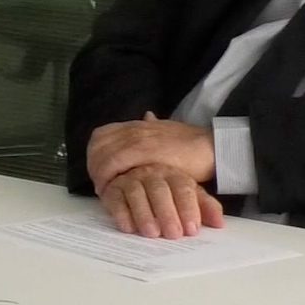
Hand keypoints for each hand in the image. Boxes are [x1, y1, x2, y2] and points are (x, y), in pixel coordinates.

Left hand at [87, 112, 215, 189]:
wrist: (211, 146)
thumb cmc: (191, 144)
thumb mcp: (168, 130)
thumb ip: (154, 125)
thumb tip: (148, 115)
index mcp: (137, 125)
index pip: (101, 135)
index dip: (95, 154)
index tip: (99, 171)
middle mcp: (133, 129)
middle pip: (97, 145)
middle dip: (93, 165)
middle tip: (99, 183)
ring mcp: (137, 138)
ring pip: (102, 153)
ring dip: (98, 173)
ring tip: (103, 189)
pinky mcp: (143, 151)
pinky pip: (114, 162)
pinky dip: (107, 176)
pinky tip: (110, 189)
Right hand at [96, 164, 224, 238]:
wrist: (134, 174)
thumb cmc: (166, 192)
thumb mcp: (188, 196)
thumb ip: (204, 207)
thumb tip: (220, 223)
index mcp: (174, 175)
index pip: (183, 188)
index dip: (189, 208)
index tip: (192, 229)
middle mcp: (152, 174)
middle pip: (159, 190)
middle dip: (167, 213)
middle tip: (173, 234)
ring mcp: (131, 179)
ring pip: (136, 193)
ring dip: (144, 214)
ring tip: (151, 233)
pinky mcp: (113, 189)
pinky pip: (115, 199)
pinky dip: (121, 213)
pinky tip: (128, 228)